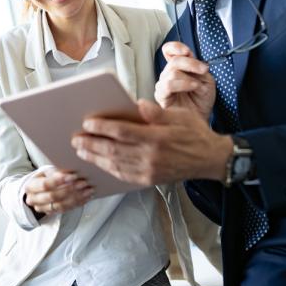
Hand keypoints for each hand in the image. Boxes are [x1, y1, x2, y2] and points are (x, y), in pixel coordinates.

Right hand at [24, 167, 93, 214]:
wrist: (41, 188)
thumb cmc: (46, 176)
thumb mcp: (48, 171)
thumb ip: (56, 171)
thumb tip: (68, 172)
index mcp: (30, 186)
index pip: (44, 185)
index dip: (59, 181)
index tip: (73, 176)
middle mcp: (34, 200)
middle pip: (53, 196)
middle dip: (70, 190)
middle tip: (83, 183)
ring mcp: (42, 209)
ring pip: (60, 205)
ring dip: (76, 198)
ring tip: (88, 190)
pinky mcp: (52, 213)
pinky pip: (66, 210)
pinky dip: (77, 203)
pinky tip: (86, 196)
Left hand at [71, 99, 232, 185]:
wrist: (210, 159)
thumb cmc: (194, 133)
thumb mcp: (179, 115)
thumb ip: (156, 112)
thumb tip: (137, 105)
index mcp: (157, 138)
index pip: (122, 132)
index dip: (102, 127)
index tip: (87, 122)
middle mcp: (151, 157)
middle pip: (113, 150)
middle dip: (91, 144)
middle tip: (75, 139)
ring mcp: (149, 171)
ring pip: (115, 165)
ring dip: (95, 158)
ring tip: (80, 151)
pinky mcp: (149, 180)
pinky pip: (123, 175)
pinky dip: (108, 170)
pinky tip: (99, 164)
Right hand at [154, 41, 215, 119]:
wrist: (202, 118)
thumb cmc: (202, 100)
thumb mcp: (205, 78)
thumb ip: (197, 65)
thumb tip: (188, 55)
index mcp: (178, 67)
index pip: (169, 50)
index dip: (176, 47)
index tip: (187, 51)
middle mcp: (168, 74)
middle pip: (174, 60)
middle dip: (191, 63)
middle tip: (203, 70)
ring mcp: (163, 85)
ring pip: (171, 72)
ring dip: (189, 77)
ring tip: (199, 86)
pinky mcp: (161, 97)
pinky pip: (168, 85)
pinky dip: (183, 84)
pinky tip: (193, 87)